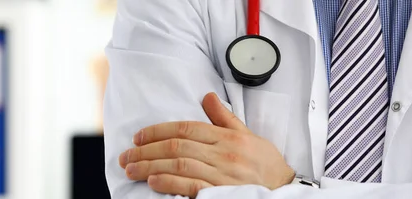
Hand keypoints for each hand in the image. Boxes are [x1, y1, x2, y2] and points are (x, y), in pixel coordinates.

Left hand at [119, 92, 294, 197]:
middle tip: (125, 156)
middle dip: (146, 150)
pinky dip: (170, 183)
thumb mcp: (248, 135)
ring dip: (151, 166)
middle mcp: (224, 152)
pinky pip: (192, 186)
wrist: (286, 190)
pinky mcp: (222, 194)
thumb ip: (224, 117)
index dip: (158, 130)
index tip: (138, 137)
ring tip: (131, 169)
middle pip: (177, 146)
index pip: (186, 127)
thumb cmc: (265, 164)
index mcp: (227, 136)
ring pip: (180, 165)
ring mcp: (223, 174)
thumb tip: (207, 96)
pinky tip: (153, 182)